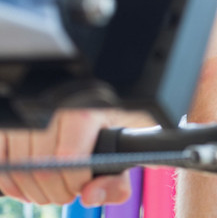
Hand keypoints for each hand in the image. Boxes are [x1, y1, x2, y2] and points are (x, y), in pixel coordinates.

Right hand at [0, 109, 138, 205]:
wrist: (86, 109)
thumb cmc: (103, 133)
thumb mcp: (119, 151)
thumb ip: (115, 179)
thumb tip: (91, 196)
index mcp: (86, 111)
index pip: (69, 158)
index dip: (74, 183)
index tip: (80, 187)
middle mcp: (53, 107)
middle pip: (41, 167)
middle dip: (55, 192)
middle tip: (65, 193)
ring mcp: (26, 114)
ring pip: (18, 167)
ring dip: (33, 191)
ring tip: (49, 191)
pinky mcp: (7, 125)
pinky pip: (1, 162)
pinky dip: (10, 183)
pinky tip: (25, 188)